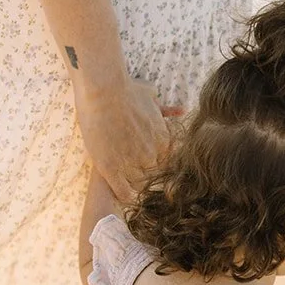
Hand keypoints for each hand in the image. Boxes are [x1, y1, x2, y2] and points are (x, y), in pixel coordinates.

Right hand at [74, 75, 174, 202]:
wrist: (104, 89)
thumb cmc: (126, 89)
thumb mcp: (152, 97)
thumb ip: (166, 110)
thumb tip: (181, 110)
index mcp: (164, 141)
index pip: (165, 164)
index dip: (154, 164)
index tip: (145, 164)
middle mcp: (151, 155)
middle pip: (151, 176)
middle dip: (142, 173)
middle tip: (130, 170)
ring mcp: (132, 163)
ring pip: (137, 185)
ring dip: (131, 183)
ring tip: (122, 180)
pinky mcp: (111, 168)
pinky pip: (123, 193)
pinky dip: (124, 195)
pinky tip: (121, 194)